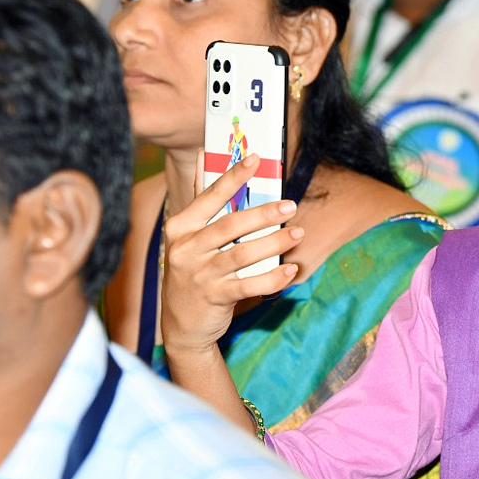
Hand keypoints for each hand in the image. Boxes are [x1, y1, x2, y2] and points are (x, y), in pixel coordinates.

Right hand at [159, 151, 303, 359]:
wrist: (181, 323)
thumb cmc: (191, 270)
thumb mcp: (188, 236)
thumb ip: (201, 198)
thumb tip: (205, 155)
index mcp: (180, 227)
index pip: (210, 197)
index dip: (233, 177)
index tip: (256, 158)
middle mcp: (186, 249)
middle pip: (230, 226)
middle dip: (263, 214)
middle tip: (290, 205)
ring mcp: (199, 275)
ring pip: (242, 254)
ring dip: (274, 243)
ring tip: (298, 234)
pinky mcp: (214, 297)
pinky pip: (248, 285)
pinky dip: (272, 277)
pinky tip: (291, 269)